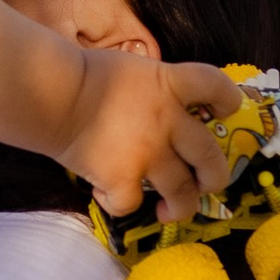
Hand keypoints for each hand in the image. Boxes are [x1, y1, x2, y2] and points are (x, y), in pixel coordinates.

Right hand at [61, 50, 241, 221]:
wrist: (51, 94)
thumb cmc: (83, 75)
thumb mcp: (131, 69)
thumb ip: (156, 89)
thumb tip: (167, 111)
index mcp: (170, 86)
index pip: (217, 87)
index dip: (228, 101)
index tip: (224, 112)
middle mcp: (168, 121)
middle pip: (210, 157)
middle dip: (215, 178)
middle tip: (207, 184)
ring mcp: (148, 154)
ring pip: (182, 193)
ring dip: (181, 206)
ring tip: (170, 210)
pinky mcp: (122, 179)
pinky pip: (132, 204)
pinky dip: (121, 203)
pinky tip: (108, 194)